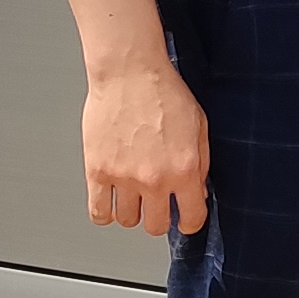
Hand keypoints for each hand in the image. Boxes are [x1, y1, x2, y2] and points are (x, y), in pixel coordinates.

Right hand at [83, 59, 209, 234]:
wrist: (129, 71)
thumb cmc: (162, 91)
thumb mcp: (199, 126)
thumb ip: (200, 164)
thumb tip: (196, 193)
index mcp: (184, 169)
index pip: (191, 218)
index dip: (189, 222)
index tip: (184, 219)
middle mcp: (154, 179)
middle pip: (156, 226)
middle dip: (159, 217)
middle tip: (157, 204)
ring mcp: (123, 177)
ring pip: (127, 221)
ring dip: (132, 212)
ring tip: (133, 196)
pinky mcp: (97, 171)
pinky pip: (98, 212)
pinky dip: (104, 212)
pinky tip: (111, 199)